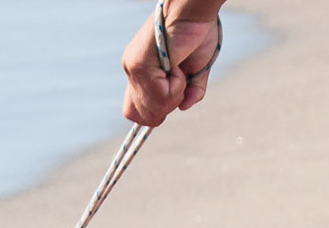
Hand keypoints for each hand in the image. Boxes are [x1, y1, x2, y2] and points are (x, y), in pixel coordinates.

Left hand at [122, 2, 223, 126]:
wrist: (193, 10)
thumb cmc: (196, 32)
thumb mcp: (195, 71)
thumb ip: (190, 92)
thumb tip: (184, 106)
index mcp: (140, 71)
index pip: (132, 111)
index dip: (153, 115)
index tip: (172, 98)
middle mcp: (132, 70)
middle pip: (142, 117)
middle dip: (166, 108)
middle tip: (179, 81)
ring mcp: (133, 68)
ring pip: (152, 109)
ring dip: (174, 95)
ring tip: (180, 68)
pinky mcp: (140, 65)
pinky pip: (161, 96)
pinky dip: (177, 86)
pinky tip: (178, 65)